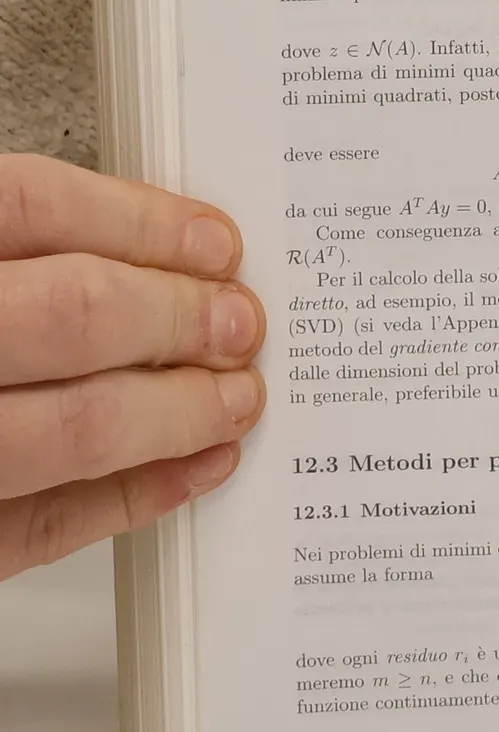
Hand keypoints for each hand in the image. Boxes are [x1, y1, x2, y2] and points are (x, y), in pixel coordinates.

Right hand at [0, 154, 264, 580]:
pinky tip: (197, 468)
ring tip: (238, 398)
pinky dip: (136, 494)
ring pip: (76, 427)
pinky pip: (47, 524)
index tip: (215, 243)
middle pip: (74, 312)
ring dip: (180, 410)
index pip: (32, 207)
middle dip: (182, 316)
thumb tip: (147, 256)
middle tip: (242, 323)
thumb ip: (21, 255)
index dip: (140, 221)